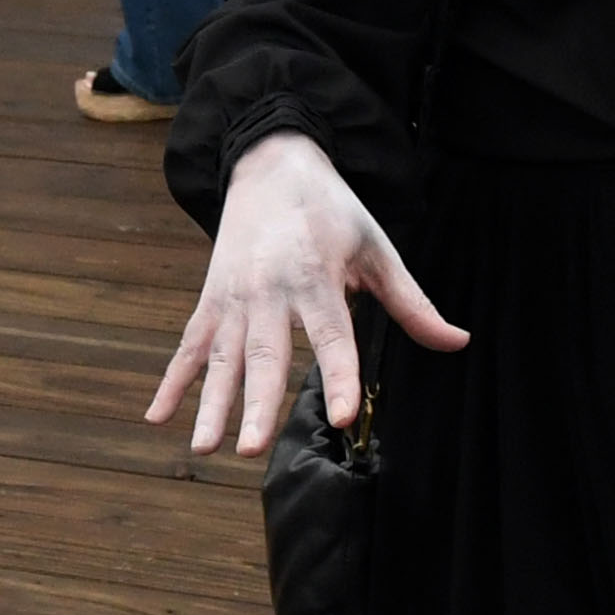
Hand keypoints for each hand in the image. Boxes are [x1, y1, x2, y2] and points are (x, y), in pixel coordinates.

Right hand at [148, 132, 468, 456]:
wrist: (270, 163)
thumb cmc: (331, 210)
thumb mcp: (376, 247)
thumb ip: (412, 303)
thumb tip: (457, 341)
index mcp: (316, 277)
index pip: (332, 337)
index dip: (339, 377)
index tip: (344, 417)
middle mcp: (270, 290)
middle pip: (264, 355)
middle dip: (256, 404)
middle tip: (251, 451)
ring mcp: (234, 296)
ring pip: (221, 358)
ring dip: (210, 404)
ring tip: (205, 449)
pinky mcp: (211, 298)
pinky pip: (189, 345)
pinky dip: (172, 381)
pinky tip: (156, 418)